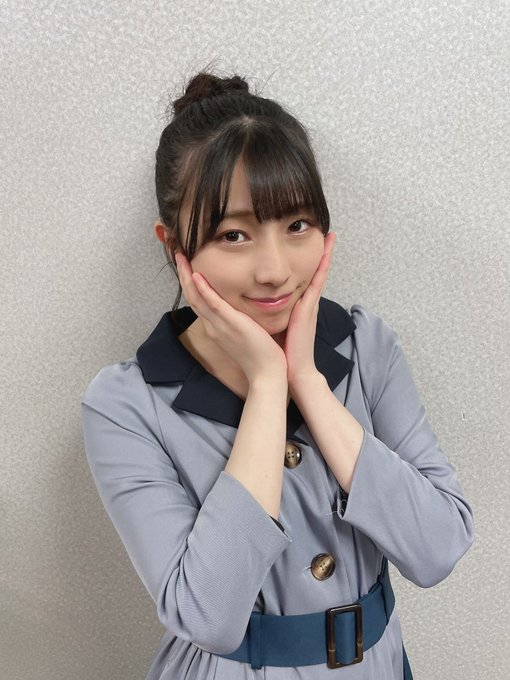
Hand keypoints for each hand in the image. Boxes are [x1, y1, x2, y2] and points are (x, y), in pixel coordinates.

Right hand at [175, 253, 287, 385]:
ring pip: (196, 297)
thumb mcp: (243, 333)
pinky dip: (203, 289)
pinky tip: (196, 275)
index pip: (197, 300)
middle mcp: (212, 325)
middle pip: (191, 296)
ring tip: (181, 256)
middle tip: (177, 254)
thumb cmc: (260, 355)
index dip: (188, 281)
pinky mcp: (231, 324)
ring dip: (187, 275)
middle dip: (182, 273)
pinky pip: (213, 304)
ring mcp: (219, 325)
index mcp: (215, 327)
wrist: (267, 373)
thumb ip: (237, 319)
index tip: (186, 264)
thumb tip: (239, 307)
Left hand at [284, 232, 335, 390]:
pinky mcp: (308, 309)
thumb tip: (257, 308)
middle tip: (327, 233)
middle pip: (314, 273)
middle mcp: (305, 304)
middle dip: (322, 254)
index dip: (309, 265)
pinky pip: (317, 282)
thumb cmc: (281, 353)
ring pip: (318, 273)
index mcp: (297, 308)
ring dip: (326, 255)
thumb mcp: (275, 328)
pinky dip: (323, 266)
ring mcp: (309, 305)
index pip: (303, 280)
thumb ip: (272, 316)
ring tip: (330, 235)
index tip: (309, 247)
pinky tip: (325, 251)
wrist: (291, 371)